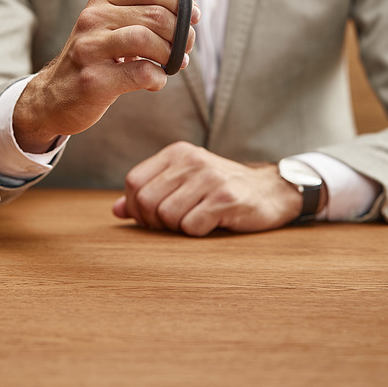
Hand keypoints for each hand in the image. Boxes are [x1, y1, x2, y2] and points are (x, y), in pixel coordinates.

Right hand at [13, 0, 199, 152]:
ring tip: (171, 64)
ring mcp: (91, 49)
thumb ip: (152, 8)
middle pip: (154, 15)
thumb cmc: (94, 60)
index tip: (192, 17)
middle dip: (180, 33)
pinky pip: (141, 73)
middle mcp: (93, 21)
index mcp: (101, 3)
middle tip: (185, 48)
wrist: (53, 97)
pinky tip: (154, 81)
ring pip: (147, 40)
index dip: (178, 1)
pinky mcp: (94, 80)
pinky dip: (158, 78)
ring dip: (170, 54)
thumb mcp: (116, 27)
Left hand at [113, 142, 303, 235]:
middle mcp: (191, 160)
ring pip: (166, 216)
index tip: (151, 218)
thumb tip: (116, 210)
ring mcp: (209, 178)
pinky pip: (191, 226)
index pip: (133, 182)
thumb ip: (151, 192)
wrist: (271, 191)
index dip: (135, 207)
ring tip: (194, 222)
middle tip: (173, 226)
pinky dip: (197, 232)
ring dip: (176, 229)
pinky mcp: (226, 199)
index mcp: (177, 153)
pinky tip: (211, 224)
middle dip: (154, 222)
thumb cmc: (221, 189)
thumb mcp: (184, 182)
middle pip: (146, 201)